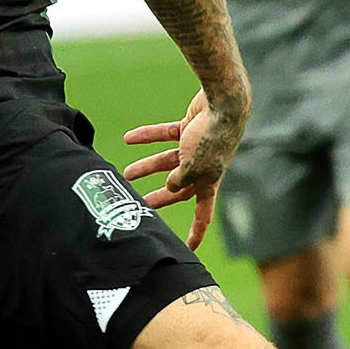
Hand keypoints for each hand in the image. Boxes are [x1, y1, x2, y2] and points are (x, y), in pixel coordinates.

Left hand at [122, 85, 247, 250]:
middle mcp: (204, 166)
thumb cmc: (212, 137)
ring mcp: (197, 146)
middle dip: (160, 197)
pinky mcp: (190, 128)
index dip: (197, 230)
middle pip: (179, 187)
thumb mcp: (193, 166)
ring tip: (126, 173)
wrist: (222, 101)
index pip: (203, 211)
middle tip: (139, 205)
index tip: (189, 247)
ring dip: (147, 166)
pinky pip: (165, 135)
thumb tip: (170, 187)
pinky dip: (148, 136)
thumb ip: (179, 180)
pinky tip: (128, 138)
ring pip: (168, 160)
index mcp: (210, 180)